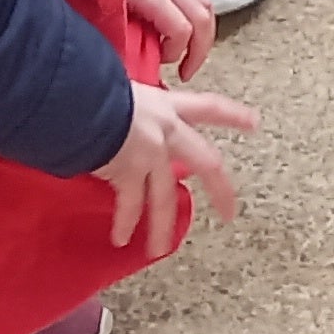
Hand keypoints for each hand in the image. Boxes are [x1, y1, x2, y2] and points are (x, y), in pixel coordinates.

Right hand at [91, 80, 254, 253]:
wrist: (79, 96)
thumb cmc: (92, 84)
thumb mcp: (121, 89)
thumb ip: (129, 107)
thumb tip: (118, 114)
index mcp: (165, 106)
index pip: (208, 107)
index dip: (232, 116)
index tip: (254, 123)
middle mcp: (165, 130)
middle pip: (205, 163)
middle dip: (220, 190)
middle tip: (229, 212)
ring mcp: (151, 154)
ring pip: (163, 197)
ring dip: (161, 226)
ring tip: (157, 249)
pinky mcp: (130, 173)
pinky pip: (130, 204)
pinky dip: (125, 222)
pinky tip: (121, 238)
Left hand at [120, 0, 217, 80]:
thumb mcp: (105, 17)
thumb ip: (129, 40)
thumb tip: (145, 65)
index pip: (182, 29)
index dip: (177, 53)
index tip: (162, 61)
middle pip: (202, 17)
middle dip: (199, 50)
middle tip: (188, 69)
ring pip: (205, 3)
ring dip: (203, 33)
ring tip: (191, 53)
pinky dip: (198, 13)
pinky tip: (187, 28)